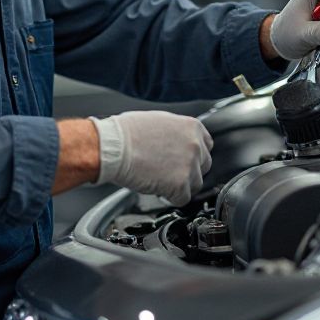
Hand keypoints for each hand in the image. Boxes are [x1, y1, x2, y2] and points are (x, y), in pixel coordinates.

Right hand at [91, 110, 212, 205]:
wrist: (113, 147)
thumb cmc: (127, 133)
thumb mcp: (160, 121)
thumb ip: (178, 132)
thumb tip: (181, 142)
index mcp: (192, 127)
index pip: (206, 146)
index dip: (192, 155)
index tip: (181, 160)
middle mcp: (196, 145)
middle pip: (203, 166)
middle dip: (187, 171)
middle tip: (167, 171)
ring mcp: (189, 166)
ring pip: (195, 184)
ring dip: (180, 185)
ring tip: (158, 178)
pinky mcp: (180, 184)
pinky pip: (183, 198)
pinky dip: (170, 197)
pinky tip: (156, 187)